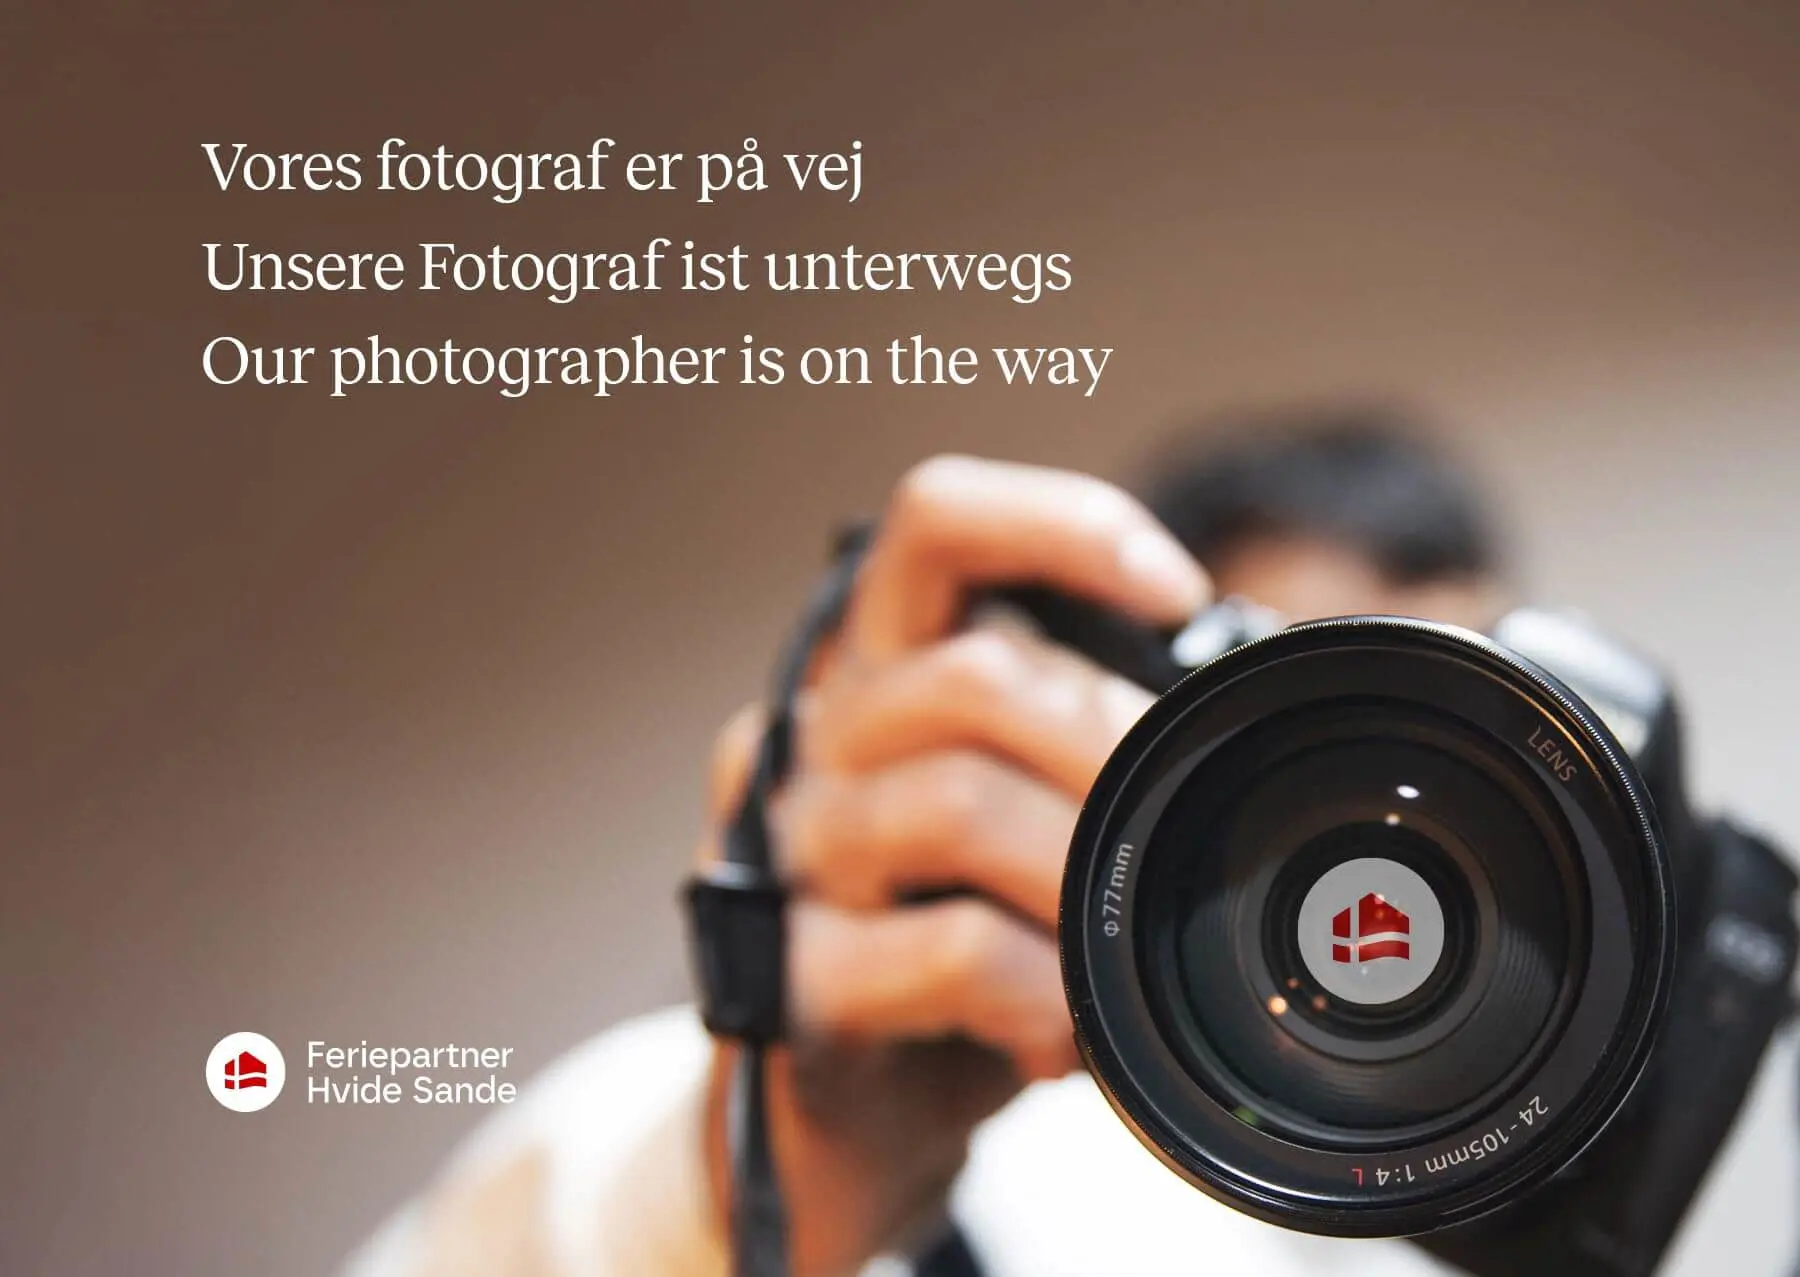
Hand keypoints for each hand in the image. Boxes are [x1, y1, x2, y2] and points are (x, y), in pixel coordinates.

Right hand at [697, 456, 1208, 1275]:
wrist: (850, 1120)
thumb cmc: (957, 945)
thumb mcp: (1030, 820)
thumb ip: (1083, 738)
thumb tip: (1254, 676)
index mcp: (875, 669)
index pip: (936, 525)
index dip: (1060, 527)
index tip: (1180, 594)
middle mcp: (813, 736)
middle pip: (974, 676)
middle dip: (1110, 754)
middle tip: (1178, 830)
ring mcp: (788, 855)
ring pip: (955, 804)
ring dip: (1078, 876)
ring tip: (1119, 940)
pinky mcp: (785, 978)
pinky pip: (945, 950)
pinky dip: (1039, 989)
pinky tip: (1061, 1033)